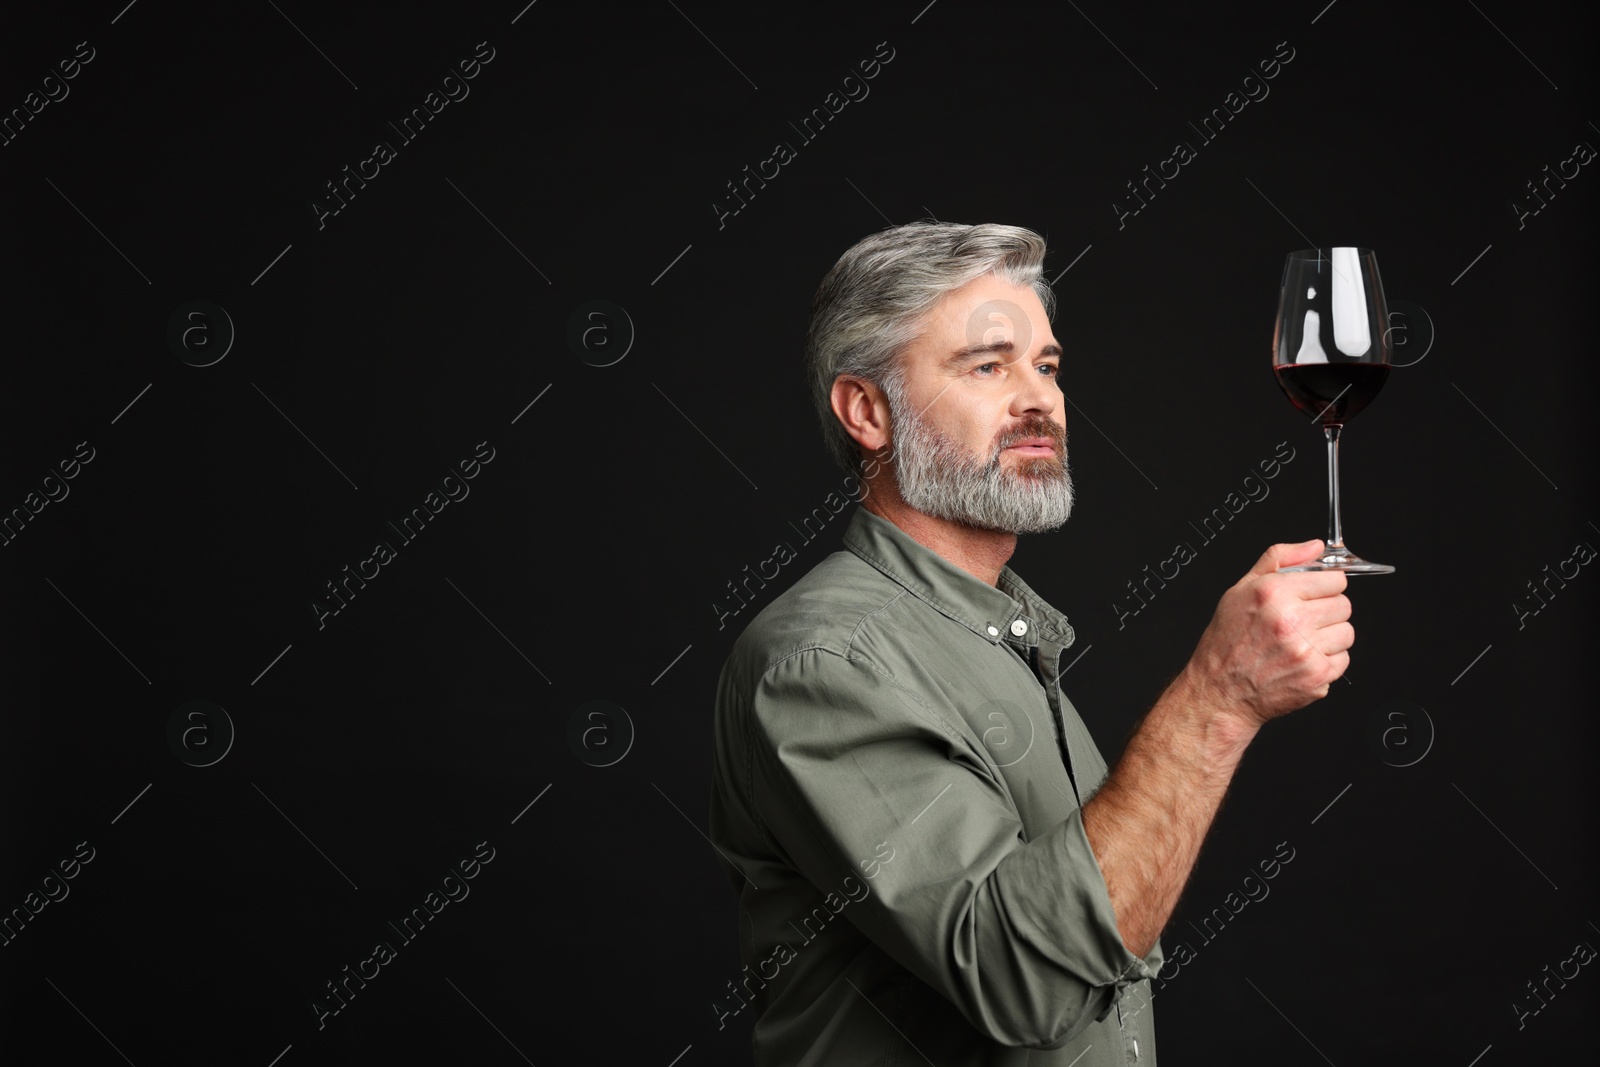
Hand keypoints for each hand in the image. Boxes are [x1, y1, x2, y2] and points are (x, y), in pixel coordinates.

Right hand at [1182, 539, 1353, 728]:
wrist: (1219, 692)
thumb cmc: (1227, 643)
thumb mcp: (1240, 590)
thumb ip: (1279, 560)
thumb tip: (1315, 546)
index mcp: (1273, 594)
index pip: (1334, 579)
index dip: (1324, 585)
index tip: (1314, 593)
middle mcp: (1291, 621)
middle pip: (1344, 604)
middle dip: (1326, 610)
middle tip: (1302, 621)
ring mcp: (1306, 651)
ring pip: (1346, 632)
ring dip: (1329, 636)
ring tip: (1301, 642)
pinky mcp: (1317, 677)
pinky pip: (1343, 659)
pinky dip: (1327, 661)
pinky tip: (1302, 660)